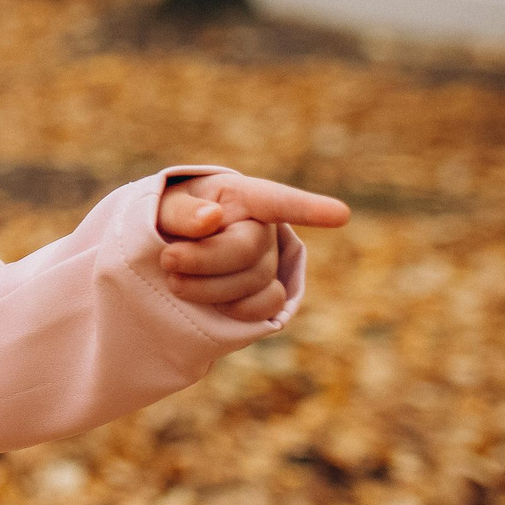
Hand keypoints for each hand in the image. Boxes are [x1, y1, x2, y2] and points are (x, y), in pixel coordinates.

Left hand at [156, 173, 350, 321]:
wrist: (168, 255)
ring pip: (254, 282)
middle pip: (247, 249)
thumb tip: (211, 217)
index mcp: (243, 196)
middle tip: (167, 258)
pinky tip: (212, 302)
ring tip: (174, 279)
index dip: (308, 208)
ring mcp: (270, 262)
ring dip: (208, 288)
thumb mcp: (164, 207)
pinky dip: (236, 308)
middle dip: (204, 259)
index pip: (276, 201)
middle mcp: (265, 227)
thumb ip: (180, 211)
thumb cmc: (170, 222)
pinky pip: (266, 306)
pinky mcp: (267, 294)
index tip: (340, 215)